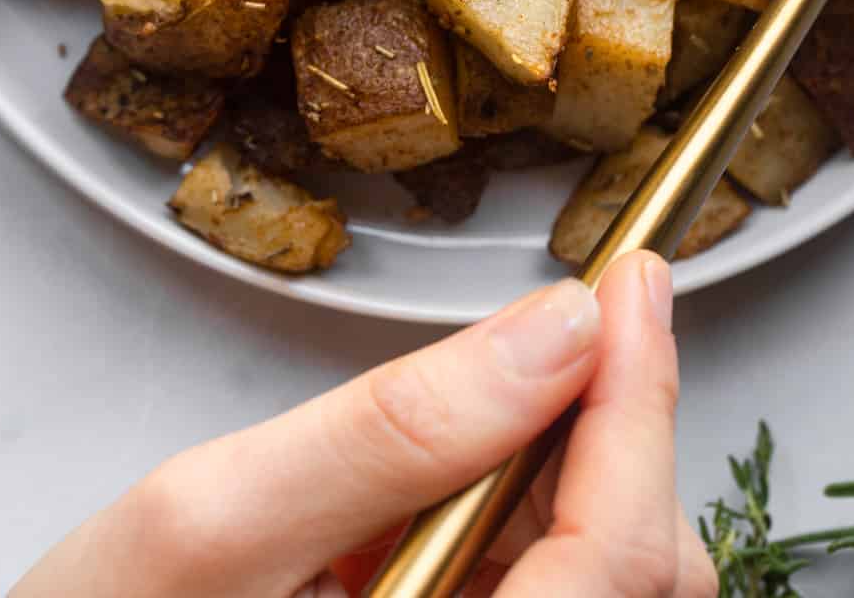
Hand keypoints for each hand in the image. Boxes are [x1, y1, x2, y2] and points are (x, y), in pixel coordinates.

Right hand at [11, 252, 716, 597]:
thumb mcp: (211, 521)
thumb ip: (390, 427)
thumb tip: (552, 332)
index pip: (618, 554)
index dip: (642, 403)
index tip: (633, 285)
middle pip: (638, 566)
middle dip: (602, 433)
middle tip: (541, 340)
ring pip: (605, 571)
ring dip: (548, 476)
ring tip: (417, 466)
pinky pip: (546, 585)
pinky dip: (510, 517)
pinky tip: (414, 512)